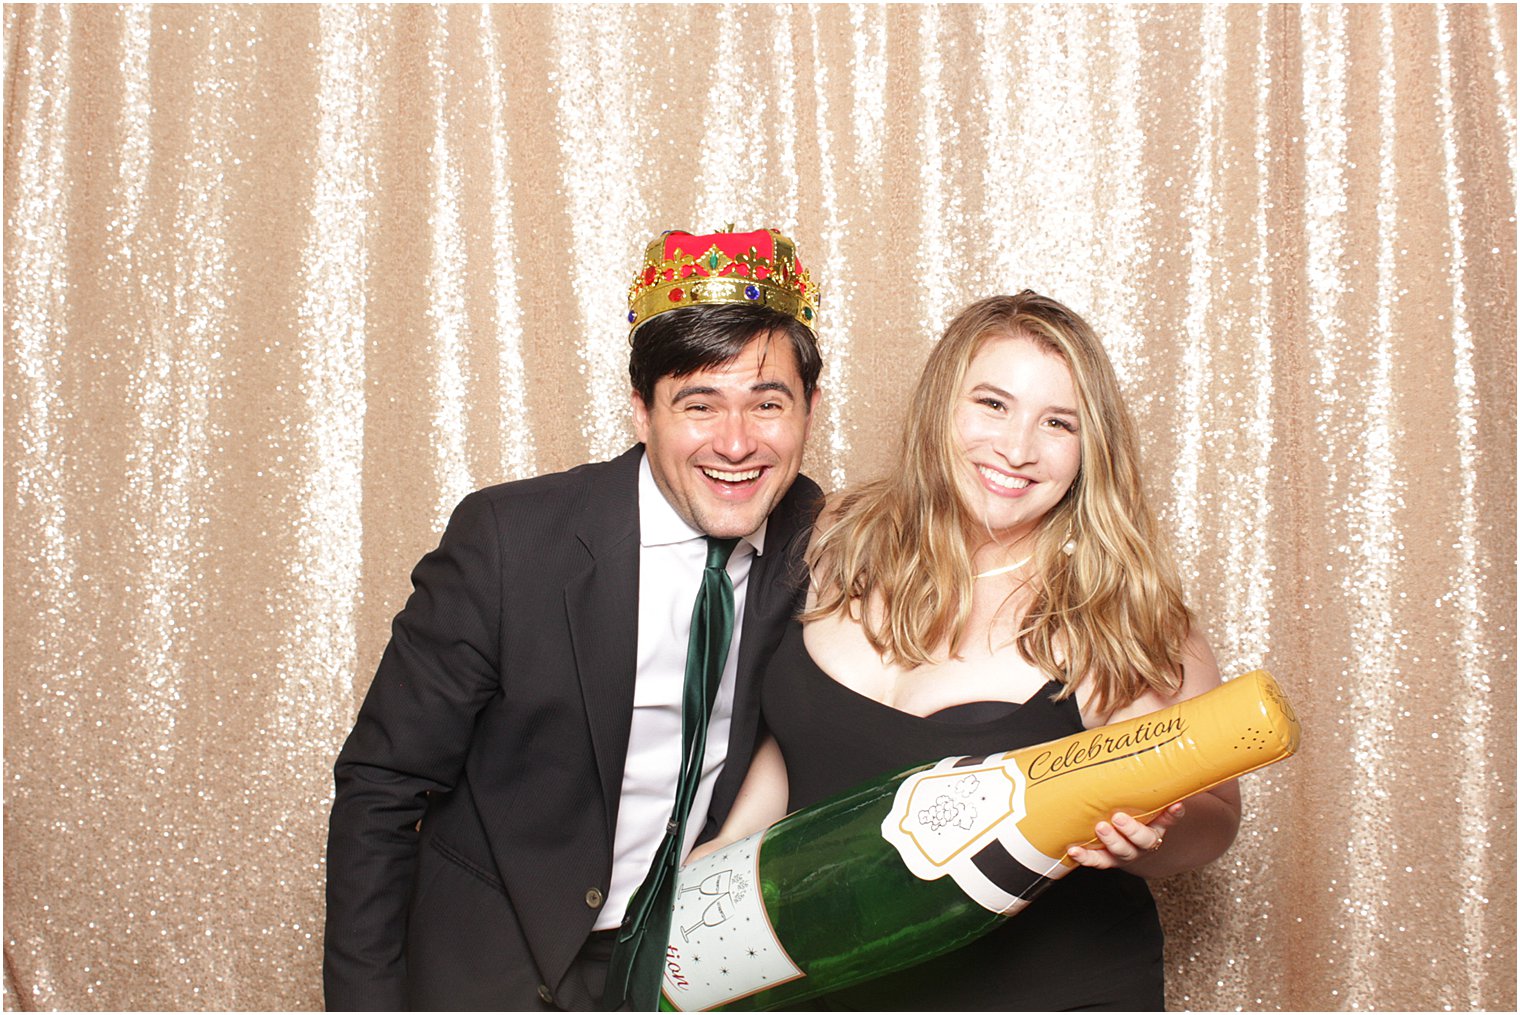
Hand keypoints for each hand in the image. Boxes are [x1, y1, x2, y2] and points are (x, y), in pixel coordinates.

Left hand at [1066, 803, 1184, 869]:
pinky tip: (1074, 850)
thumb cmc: (1135, 819)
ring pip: (1120, 852)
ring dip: (1110, 841)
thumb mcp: (1146, 808)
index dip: (1172, 815)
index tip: (1175, 805)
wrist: (1125, 845)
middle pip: (1142, 841)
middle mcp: (1141, 845)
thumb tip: (1170, 778)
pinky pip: (1096, 861)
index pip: (1168, 821)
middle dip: (1131, 829)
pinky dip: (1085, 857)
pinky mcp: (1105, 859)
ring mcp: (1123, 854)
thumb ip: (1156, 795)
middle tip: (1118, 817)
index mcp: (1155, 831)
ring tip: (1100, 828)